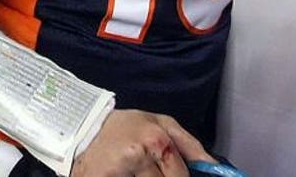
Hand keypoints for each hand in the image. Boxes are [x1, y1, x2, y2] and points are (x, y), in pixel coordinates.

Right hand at [71, 109, 212, 176]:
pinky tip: (126, 175)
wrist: (82, 129)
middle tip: (149, 170)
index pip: (180, 176)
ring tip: (136, 171)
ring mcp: (120, 170)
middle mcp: (139, 155)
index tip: (177, 175)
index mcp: (158, 140)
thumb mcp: (160, 124)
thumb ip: (189, 145)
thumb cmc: (126, 127)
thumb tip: (213, 166)